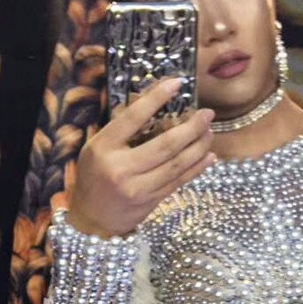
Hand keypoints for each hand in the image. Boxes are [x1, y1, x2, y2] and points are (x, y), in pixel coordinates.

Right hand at [67, 76, 216, 237]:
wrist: (92, 220)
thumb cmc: (95, 177)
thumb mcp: (97, 148)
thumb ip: (122, 131)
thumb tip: (156, 106)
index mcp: (103, 148)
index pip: (133, 118)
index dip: (156, 98)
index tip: (177, 83)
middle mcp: (121, 168)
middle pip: (165, 144)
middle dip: (192, 128)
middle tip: (207, 114)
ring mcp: (138, 187)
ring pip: (177, 164)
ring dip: (199, 146)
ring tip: (210, 132)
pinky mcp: (151, 201)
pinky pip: (179, 181)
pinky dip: (197, 168)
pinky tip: (209, 156)